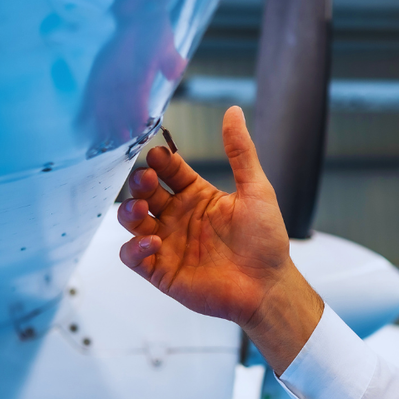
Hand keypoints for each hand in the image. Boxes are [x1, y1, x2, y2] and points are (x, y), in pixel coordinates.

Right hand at [117, 106, 322, 370]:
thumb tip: (234, 112)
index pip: (167, 170)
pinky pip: (133, 256)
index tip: (159, 154)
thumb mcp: (256, 190)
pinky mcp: (162, 271)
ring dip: (129, 211)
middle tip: (147, 179)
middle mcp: (178, 217)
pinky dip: (135, 247)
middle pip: (144, 192)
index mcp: (197, 196)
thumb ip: (241, 152)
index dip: (160, 160)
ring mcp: (168, 244)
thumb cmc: (266, 241)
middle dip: (139, 182)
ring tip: (142, 208)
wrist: (268, 286)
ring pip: (131, 221)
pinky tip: (154, 241)